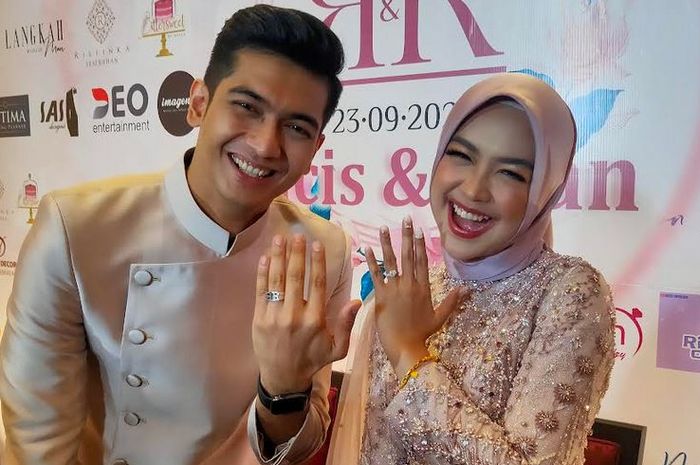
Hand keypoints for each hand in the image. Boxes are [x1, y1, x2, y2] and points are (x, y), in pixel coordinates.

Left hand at [252, 234, 361, 394]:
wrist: (283, 377)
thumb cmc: (313, 359)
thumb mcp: (338, 348)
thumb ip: (346, 324)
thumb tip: (357, 301)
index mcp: (315, 320)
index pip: (317, 284)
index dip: (317, 261)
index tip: (317, 244)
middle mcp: (294, 315)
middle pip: (295, 277)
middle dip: (296, 253)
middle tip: (298, 234)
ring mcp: (274, 316)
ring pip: (277, 280)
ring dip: (278, 256)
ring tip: (280, 238)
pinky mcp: (259, 318)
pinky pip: (260, 291)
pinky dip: (262, 273)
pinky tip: (266, 257)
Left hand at [366, 216, 468, 375]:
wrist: (406, 347)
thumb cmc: (422, 334)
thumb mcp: (440, 317)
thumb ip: (452, 301)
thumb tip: (468, 288)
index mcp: (424, 288)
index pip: (422, 260)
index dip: (420, 243)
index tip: (418, 229)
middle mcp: (410, 284)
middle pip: (409, 255)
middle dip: (407, 236)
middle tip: (405, 219)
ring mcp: (396, 289)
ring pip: (392, 261)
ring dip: (387, 243)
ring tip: (383, 228)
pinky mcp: (382, 296)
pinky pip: (376, 275)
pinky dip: (371, 261)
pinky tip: (367, 248)